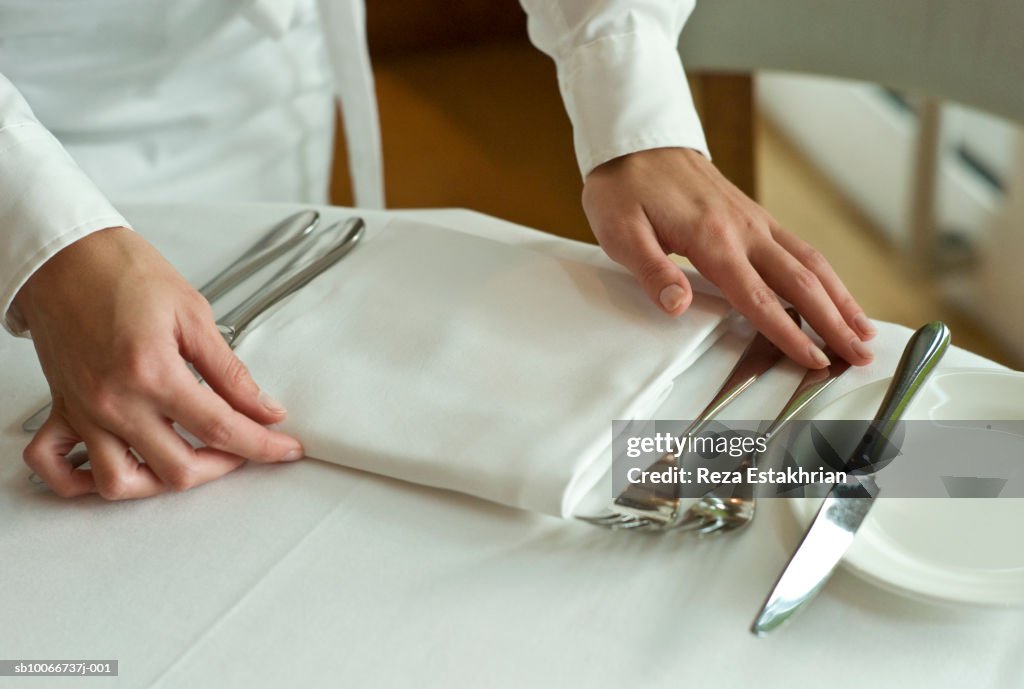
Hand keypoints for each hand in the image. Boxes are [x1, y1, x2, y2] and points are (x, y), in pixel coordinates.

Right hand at [15, 227, 303, 498]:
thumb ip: (230, 371)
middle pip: (177, 469)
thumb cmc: (122, 272)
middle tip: (245, 448)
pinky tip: (119, 467)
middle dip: (223, 467)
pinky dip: (82, 481)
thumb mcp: (193, 314)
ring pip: (120, 483)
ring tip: (191, 460)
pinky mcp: (62, 409)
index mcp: (152, 372)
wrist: (65, 256)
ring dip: (161, 483)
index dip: (262, 445)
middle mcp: (114, 401)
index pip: (220, 429)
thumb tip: (263, 407)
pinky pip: (55, 467)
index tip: (285, 448)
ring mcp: (84, 411)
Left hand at [582, 147, 874, 368]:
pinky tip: (833, 291)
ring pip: (810, 263)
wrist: (637, 142)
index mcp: (712, 239)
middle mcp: (744, 229)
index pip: (758, 298)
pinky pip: (799, 247)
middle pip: (801, 283)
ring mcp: (754, 220)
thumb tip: (677, 304)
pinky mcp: (754, 216)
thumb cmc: (625, 187)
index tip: (814, 359)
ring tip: (862, 329)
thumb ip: (651, 270)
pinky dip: (823, 275)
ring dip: (840, 298)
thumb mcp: (620, 230)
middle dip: (834, 322)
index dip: (789, 333)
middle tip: (860, 354)